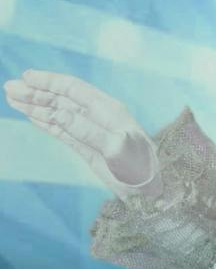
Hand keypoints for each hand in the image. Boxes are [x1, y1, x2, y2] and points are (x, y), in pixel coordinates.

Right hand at [3, 69, 163, 200]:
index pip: (74, 89)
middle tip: (9, 88)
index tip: (27, 77)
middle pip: (62, 99)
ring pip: (58, 113)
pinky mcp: (87, 148)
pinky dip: (44, 121)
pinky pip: (61, 130)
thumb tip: (58, 113)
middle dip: (36, 93)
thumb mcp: (115, 148)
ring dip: (35, 106)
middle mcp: (100, 117)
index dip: (50, 82)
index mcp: (109, 110)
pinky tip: (30, 115)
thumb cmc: (139, 167)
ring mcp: (92, 132)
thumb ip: (87, 130)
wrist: (149, 191)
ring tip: (12, 98)